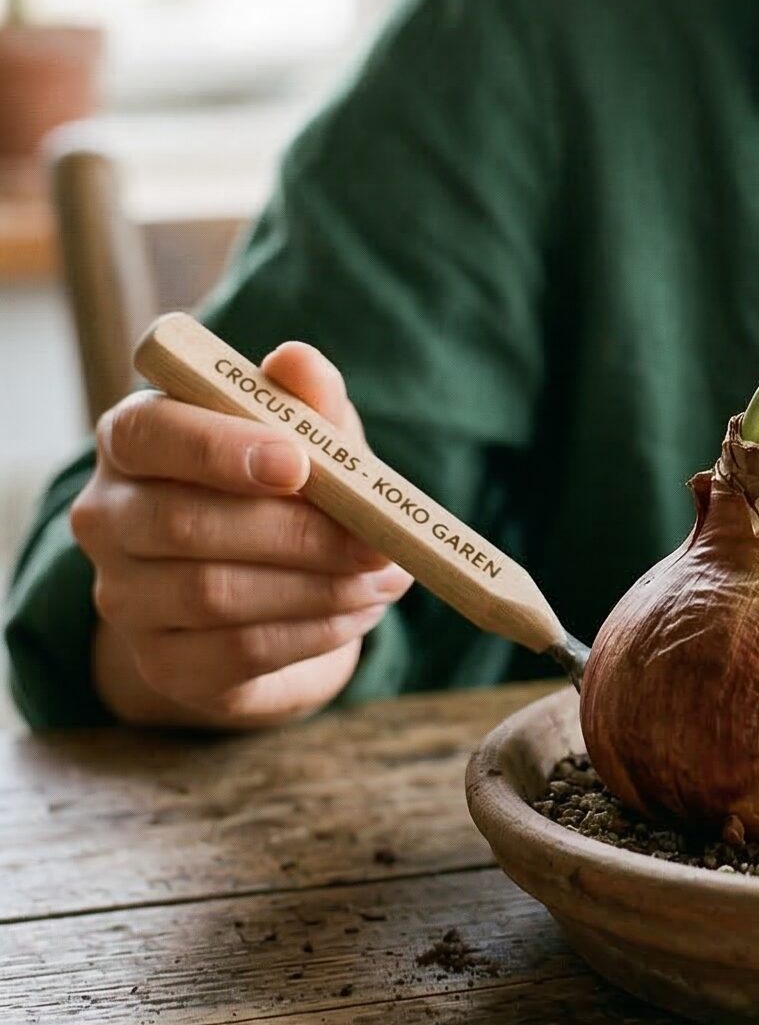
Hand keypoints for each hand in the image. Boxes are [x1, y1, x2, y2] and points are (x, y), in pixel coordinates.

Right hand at [71, 342, 410, 728]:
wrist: (272, 591)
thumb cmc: (286, 489)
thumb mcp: (308, 435)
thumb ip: (306, 398)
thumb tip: (297, 360)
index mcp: (133, 439)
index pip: (149, 435)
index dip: (219, 449)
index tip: (297, 463)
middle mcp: (107, 516)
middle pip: (185, 524)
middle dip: (298, 533)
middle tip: (379, 540)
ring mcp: (122, 596)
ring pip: (216, 593)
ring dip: (319, 586)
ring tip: (384, 577)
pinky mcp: (160, 663)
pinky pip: (239, 651)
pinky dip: (314, 631)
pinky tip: (358, 611)